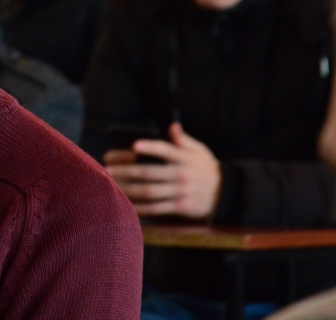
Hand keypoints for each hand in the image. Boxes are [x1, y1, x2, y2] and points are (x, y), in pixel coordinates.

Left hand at [103, 122, 220, 219]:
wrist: (226, 194)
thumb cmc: (207, 169)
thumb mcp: (200, 151)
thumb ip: (184, 140)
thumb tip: (172, 127)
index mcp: (185, 158)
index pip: (165, 150)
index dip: (150, 148)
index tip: (134, 146)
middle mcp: (182, 175)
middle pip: (150, 173)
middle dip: (127, 172)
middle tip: (109, 170)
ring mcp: (181, 192)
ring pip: (150, 192)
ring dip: (129, 189)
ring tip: (112, 186)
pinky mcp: (181, 207)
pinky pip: (157, 208)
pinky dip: (141, 208)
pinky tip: (127, 204)